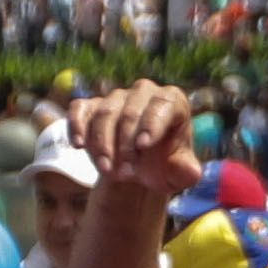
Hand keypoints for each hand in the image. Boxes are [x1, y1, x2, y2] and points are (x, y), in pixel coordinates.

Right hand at [74, 86, 200, 203]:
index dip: (152, 123)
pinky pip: (80, 109)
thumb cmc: (163, 166)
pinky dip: (77, 125)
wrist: (137, 168)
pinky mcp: (91, 106)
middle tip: (124, 173)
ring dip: (103, 144)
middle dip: (125, 144)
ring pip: (105, 113)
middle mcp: (144, 92)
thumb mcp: (177, 174)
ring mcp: (116, 97)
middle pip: (131, 111)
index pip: (163, 104)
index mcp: (172, 102)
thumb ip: (186, 173)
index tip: (143, 146)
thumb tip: (191, 173)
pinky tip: (78, 145)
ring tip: (106, 170)